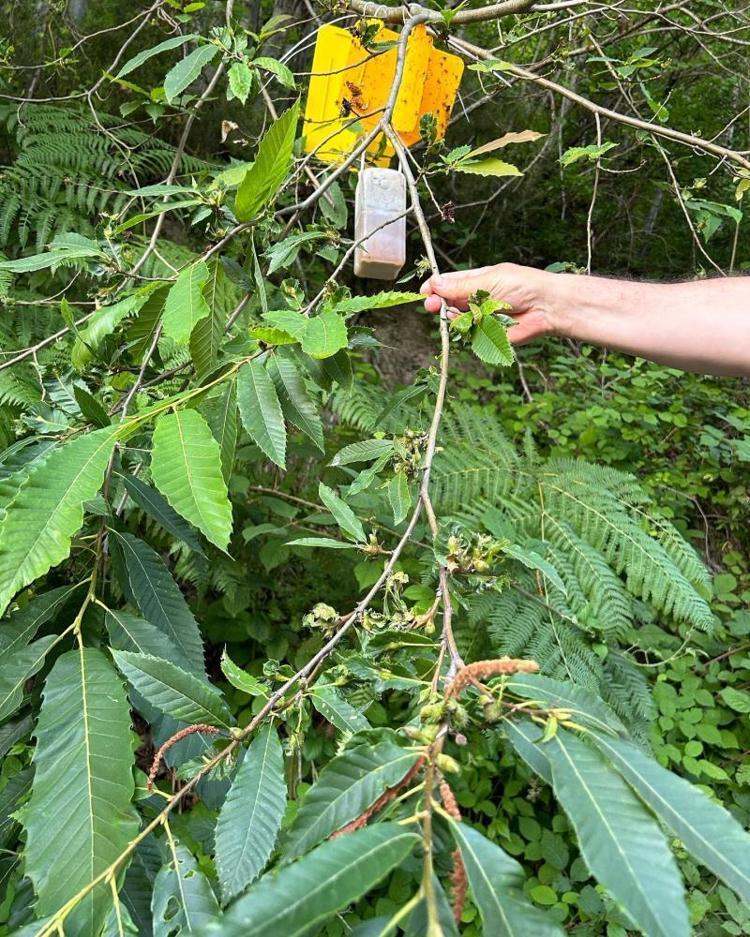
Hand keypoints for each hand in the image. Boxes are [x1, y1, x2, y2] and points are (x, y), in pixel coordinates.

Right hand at [420, 262, 557, 344]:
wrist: (546, 307)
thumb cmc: (523, 286)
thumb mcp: (488, 280)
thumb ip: (460, 286)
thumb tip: (435, 283)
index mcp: (475, 282)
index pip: (448, 284)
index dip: (435, 288)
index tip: (425, 292)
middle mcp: (475, 300)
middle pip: (447, 304)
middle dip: (438, 304)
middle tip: (432, 306)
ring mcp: (480, 318)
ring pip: (456, 320)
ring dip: (453, 317)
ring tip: (458, 313)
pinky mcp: (487, 335)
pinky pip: (470, 335)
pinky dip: (468, 330)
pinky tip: (474, 324)